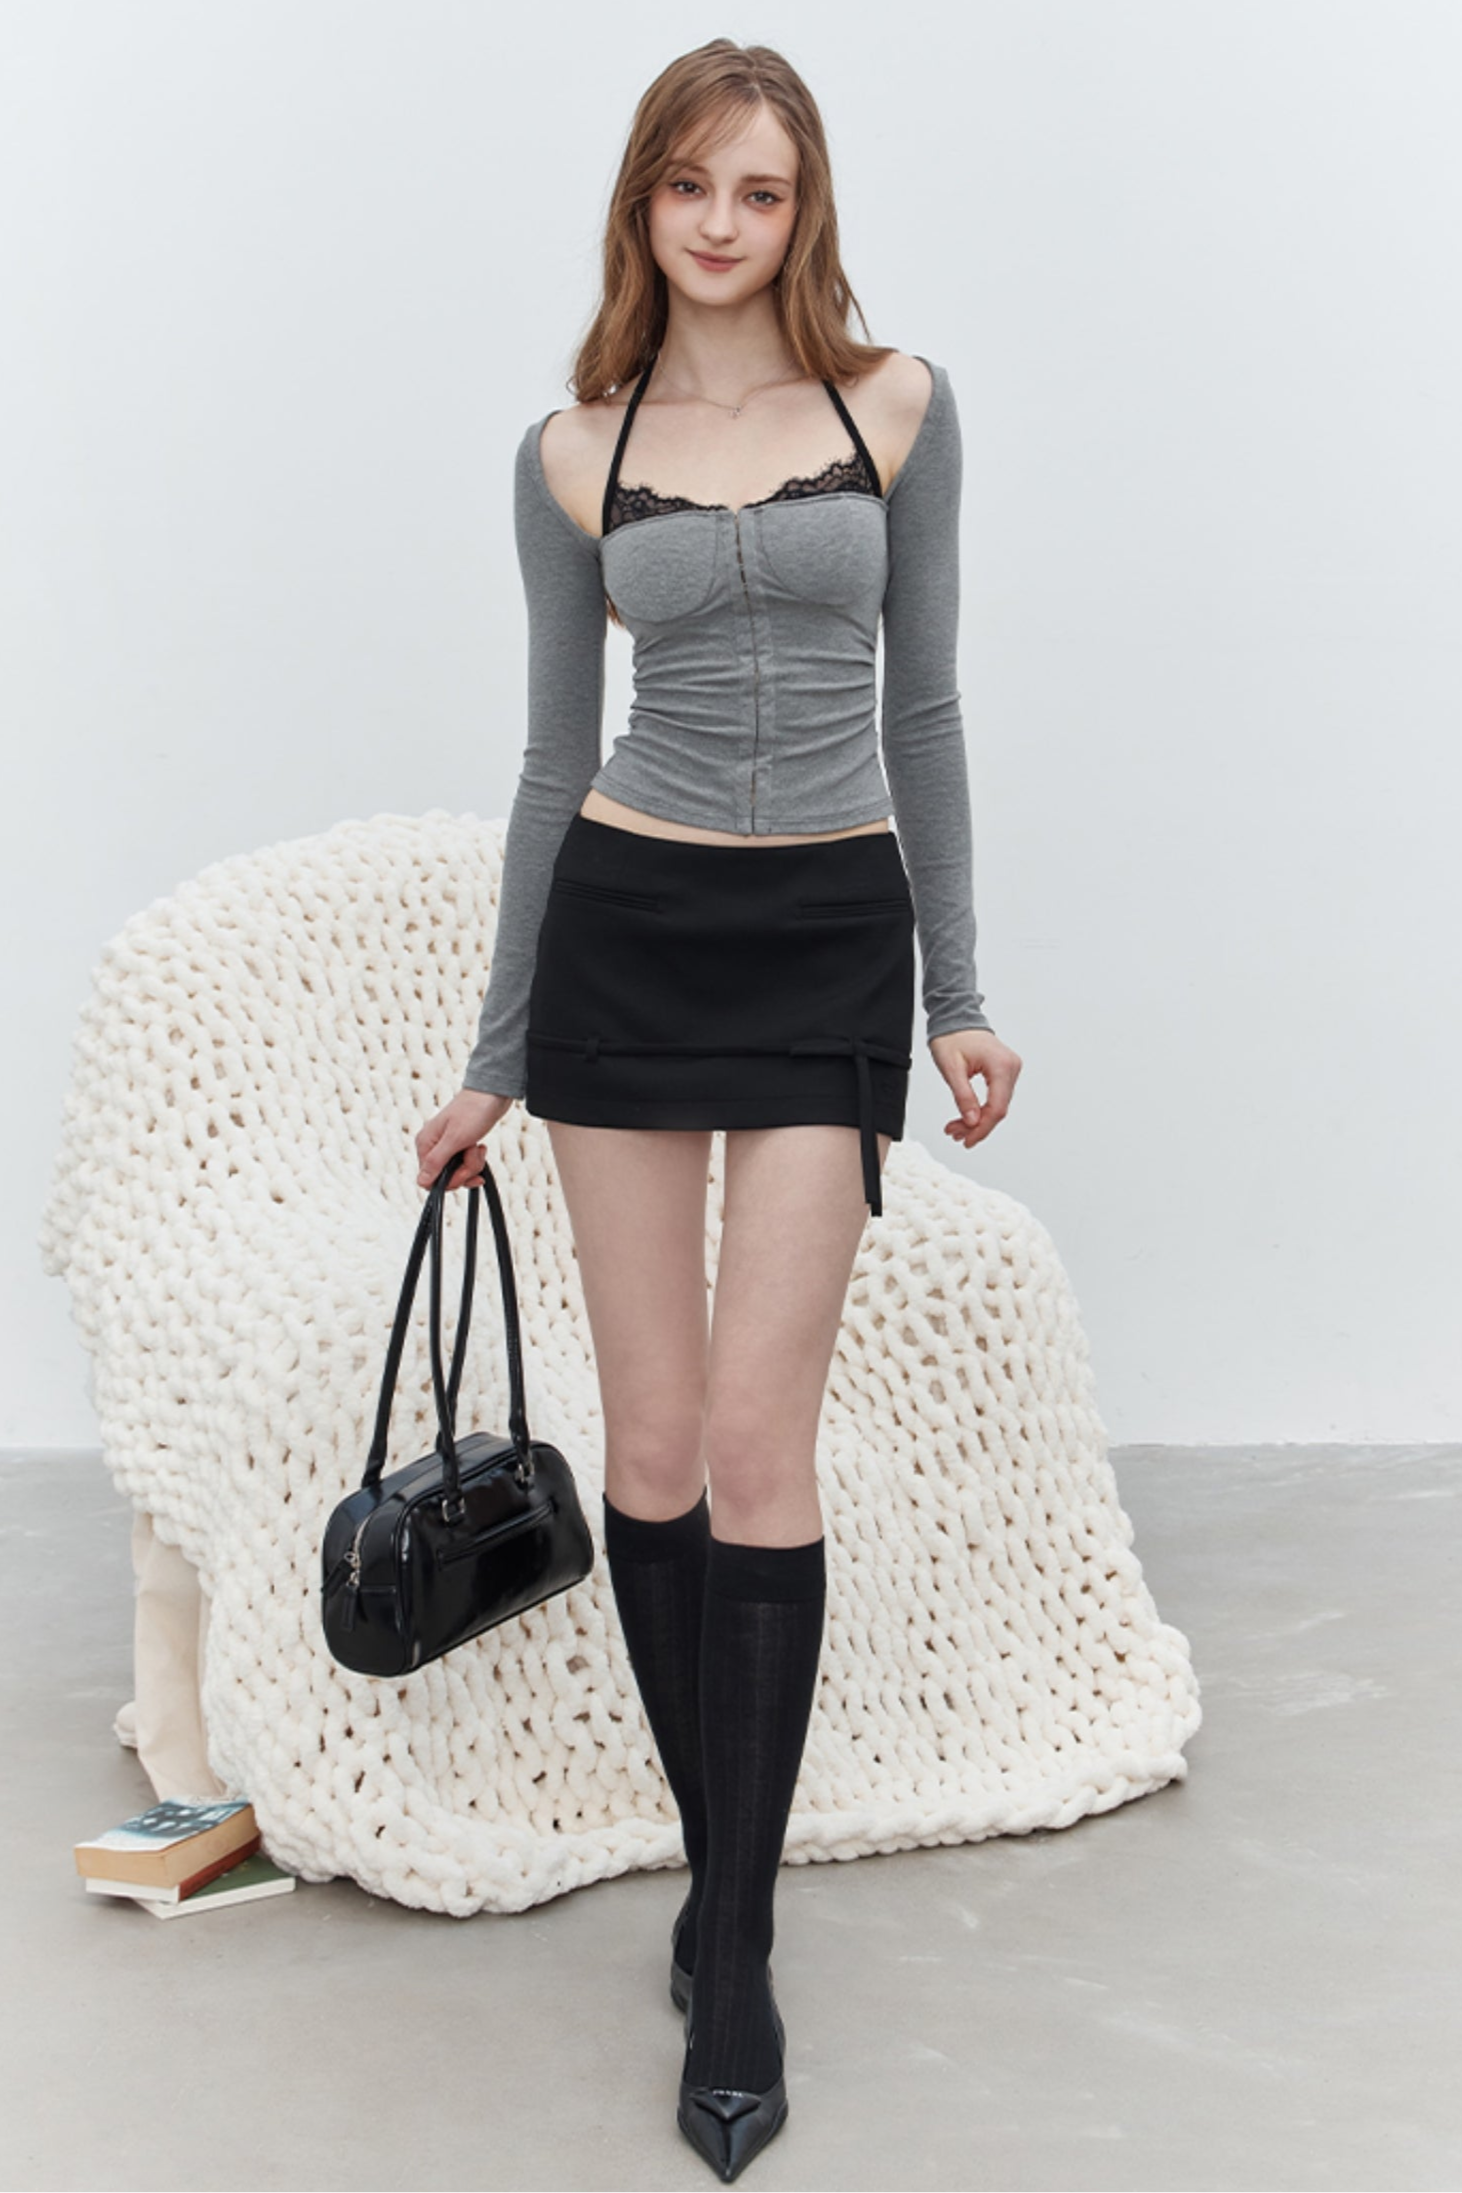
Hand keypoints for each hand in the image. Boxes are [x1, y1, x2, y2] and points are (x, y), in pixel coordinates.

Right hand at [416, 1087, 513, 1191]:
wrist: (492, 1094)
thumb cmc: (473, 1111)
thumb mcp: (454, 1140)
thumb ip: (436, 1162)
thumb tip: (421, 1182)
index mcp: (425, 1144)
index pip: (429, 1179)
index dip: (449, 1180)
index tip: (464, 1171)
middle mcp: (433, 1146)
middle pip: (446, 1177)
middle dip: (465, 1170)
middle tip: (473, 1153)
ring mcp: (446, 1146)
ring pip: (458, 1171)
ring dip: (473, 1164)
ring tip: (478, 1147)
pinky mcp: (459, 1145)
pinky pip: (466, 1163)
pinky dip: (476, 1158)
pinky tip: (480, 1147)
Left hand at [929, 1028, 1021, 1149]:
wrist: (955, 1019)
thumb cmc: (952, 1037)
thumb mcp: (951, 1069)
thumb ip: (963, 1097)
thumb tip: (972, 1121)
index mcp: (1001, 1065)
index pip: (996, 1107)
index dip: (982, 1128)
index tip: (967, 1140)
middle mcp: (1011, 1067)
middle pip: (998, 1109)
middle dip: (977, 1126)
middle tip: (955, 1134)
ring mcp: (1010, 1069)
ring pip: (997, 1106)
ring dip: (978, 1120)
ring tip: (957, 1128)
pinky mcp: (1005, 1072)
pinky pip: (996, 1097)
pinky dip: (982, 1109)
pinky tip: (968, 1118)